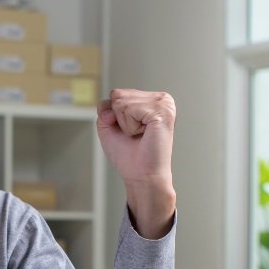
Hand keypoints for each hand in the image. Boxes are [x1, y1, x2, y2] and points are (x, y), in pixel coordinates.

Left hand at [96, 89, 175, 238]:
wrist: (140, 175)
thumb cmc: (128, 154)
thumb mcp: (108, 126)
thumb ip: (104, 108)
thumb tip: (111, 102)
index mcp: (152, 99)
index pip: (117, 93)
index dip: (113, 114)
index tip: (127, 131)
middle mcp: (162, 98)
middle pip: (118, 94)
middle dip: (118, 118)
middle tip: (134, 134)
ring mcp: (165, 103)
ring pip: (122, 102)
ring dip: (125, 124)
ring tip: (140, 135)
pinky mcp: (163, 112)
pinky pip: (129, 109)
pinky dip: (130, 126)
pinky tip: (144, 134)